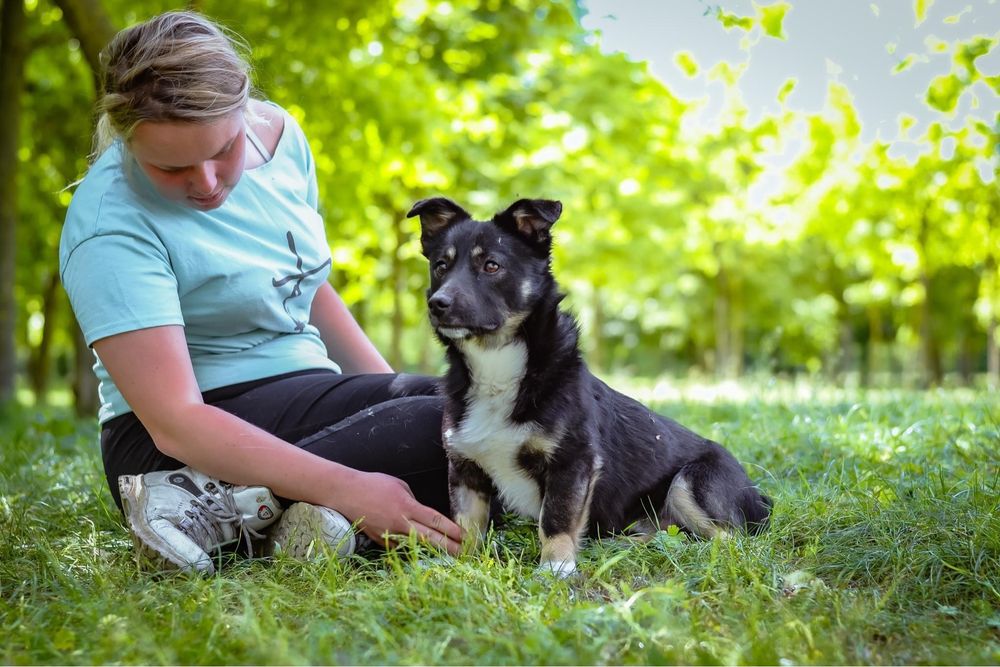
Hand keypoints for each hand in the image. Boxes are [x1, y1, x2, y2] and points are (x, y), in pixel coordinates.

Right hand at [338, 471, 463, 554]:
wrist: (346, 493)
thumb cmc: (373, 484)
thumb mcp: (399, 485)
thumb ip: (413, 501)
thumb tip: (420, 512)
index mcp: (407, 507)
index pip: (435, 521)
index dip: (451, 530)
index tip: (464, 536)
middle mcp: (400, 523)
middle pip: (430, 538)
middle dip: (449, 547)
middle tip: (464, 553)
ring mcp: (389, 534)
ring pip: (416, 546)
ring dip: (433, 551)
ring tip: (449, 557)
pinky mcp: (380, 541)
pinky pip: (400, 546)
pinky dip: (411, 548)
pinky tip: (422, 552)